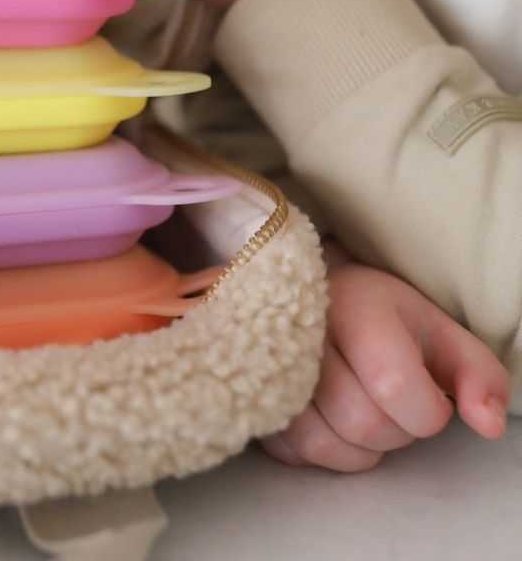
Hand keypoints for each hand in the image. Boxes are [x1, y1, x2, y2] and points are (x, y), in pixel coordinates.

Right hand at [260, 242, 509, 471]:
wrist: (308, 287)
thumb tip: (486, 424)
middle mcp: (303, 330)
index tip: (429, 392)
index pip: (397, 389)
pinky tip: (331, 416)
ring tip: (363, 408)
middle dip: (394, 428)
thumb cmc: (378, 313)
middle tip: (392, 399)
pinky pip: (294, 449)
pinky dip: (323, 447)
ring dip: (358, 445)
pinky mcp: (249, 390)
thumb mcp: (439, 329)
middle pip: (362, 422)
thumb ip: (479, 374)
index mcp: (356, 307)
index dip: (428, 411)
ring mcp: (267, 360)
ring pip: (324, 443)